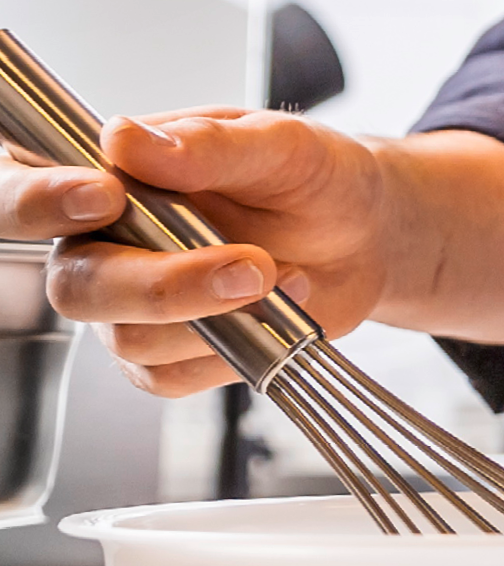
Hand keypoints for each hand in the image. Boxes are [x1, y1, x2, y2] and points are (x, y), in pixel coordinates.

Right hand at [3, 108, 389, 396]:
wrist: (363, 239)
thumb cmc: (312, 182)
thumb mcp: (277, 146)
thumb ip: (206, 145)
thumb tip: (127, 141)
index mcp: (103, 176)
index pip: (28, 194)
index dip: (43, 201)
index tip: (104, 194)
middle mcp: (105, 246)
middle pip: (78, 286)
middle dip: (162, 286)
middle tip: (248, 263)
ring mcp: (138, 308)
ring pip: (133, 341)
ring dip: (217, 318)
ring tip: (282, 276)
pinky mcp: (178, 356)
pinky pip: (174, 378)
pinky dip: (233, 353)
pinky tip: (276, 314)